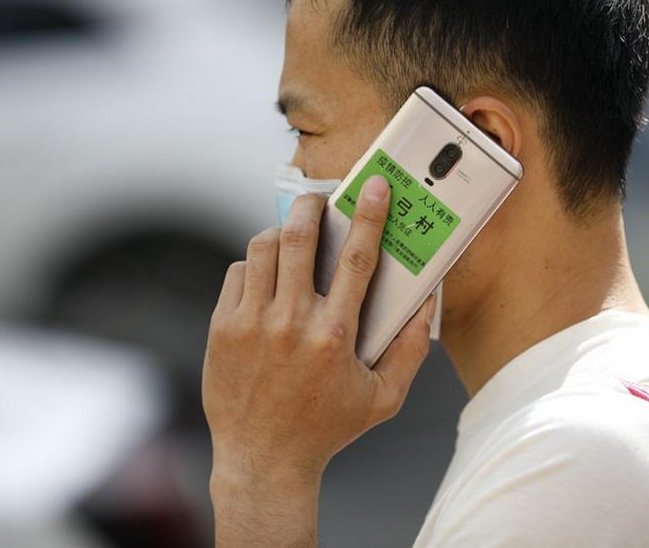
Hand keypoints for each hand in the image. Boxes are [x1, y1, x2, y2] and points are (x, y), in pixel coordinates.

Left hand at [203, 174, 435, 484]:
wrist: (263, 461)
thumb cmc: (326, 429)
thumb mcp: (384, 398)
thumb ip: (412, 349)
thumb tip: (426, 302)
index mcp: (335, 335)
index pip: (356, 258)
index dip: (369, 216)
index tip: (374, 187)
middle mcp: (291, 323)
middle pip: (298, 236)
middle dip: (310, 205)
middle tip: (318, 198)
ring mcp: (251, 324)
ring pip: (263, 248)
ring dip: (280, 232)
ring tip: (291, 237)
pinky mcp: (222, 329)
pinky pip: (237, 274)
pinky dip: (254, 265)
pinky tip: (267, 277)